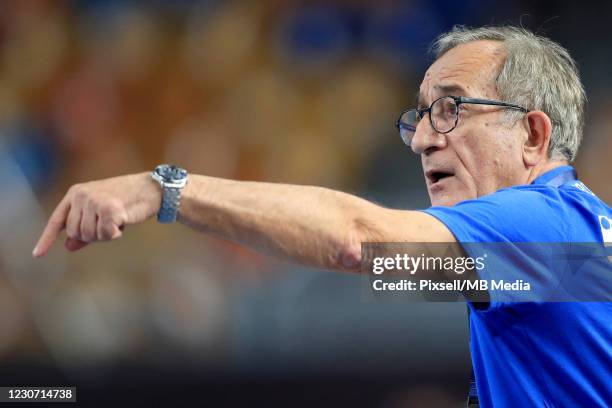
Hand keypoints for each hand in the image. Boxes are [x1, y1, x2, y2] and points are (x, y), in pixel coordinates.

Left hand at [33, 173, 160, 256]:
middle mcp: (81, 195)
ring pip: (90, 235)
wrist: (151, 189)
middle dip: (92, 235)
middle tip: (109, 223)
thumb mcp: (100, 213)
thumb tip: (68, 246)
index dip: (47, 239)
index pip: (57, 220)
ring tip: (118, 219)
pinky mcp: (108, 209)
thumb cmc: (127, 200)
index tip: (37, 255)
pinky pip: (106, 235)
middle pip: (75, 232)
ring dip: (105, 234)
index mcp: (76, 193)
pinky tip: (124, 220)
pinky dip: (116, 233)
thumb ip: (84, 227)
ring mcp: (94, 201)